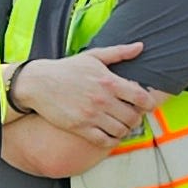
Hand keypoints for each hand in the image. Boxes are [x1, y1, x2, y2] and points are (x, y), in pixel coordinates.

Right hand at [9, 45, 163, 143]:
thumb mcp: (93, 56)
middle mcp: (102, 100)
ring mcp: (91, 116)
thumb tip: (140, 47)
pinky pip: (104, 141)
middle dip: (136, 118)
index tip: (146, 105)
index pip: (141, 97)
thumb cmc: (67, 69)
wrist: (38, 83)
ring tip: (121, 125)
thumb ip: (119, 52)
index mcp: (108, 81)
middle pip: (133, 117)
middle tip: (132, 116)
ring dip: (124, 130)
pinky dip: (112, 140)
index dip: (149, 104)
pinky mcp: (80, 128)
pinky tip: (110, 134)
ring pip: (121, 130)